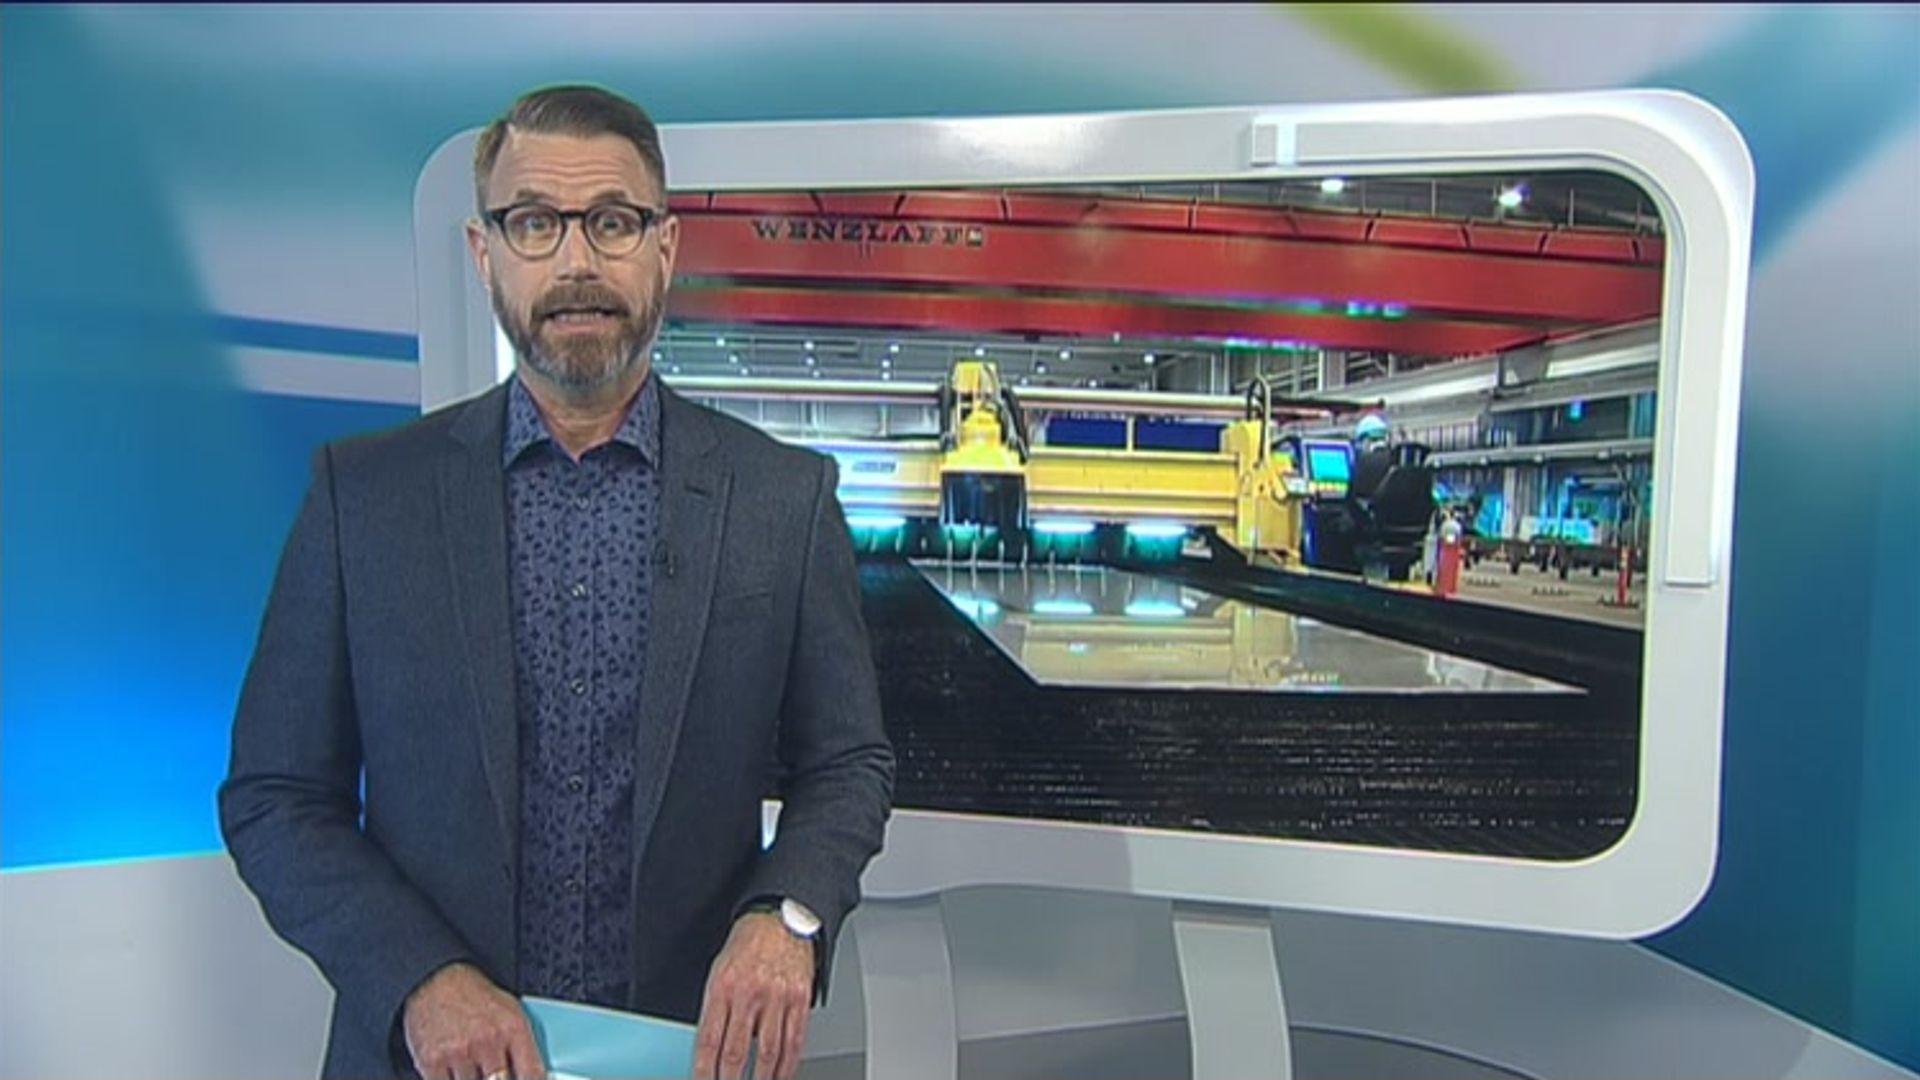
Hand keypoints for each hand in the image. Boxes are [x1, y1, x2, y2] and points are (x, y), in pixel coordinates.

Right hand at [401, 962, 546, 1079]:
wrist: (437, 981)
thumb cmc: (477, 998)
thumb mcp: (511, 1013)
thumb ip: (523, 1046)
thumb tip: (533, 1075)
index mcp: (513, 1029)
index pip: (532, 1074)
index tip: (522, 1079)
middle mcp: (488, 1041)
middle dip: (498, 1078)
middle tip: (494, 1070)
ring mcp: (460, 1053)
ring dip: (472, 1077)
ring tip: (470, 1061)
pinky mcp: (432, 1062)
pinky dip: (450, 1078)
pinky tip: (452, 1066)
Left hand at [693, 913, 814, 1078]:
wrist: (780, 922)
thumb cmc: (746, 948)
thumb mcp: (718, 974)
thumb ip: (714, 1011)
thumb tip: (709, 1051)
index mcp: (722, 988)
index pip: (709, 1041)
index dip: (704, 1071)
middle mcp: (749, 994)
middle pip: (736, 1052)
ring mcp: (777, 998)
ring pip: (768, 1053)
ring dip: (761, 1079)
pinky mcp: (800, 1000)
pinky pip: (794, 1042)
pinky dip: (788, 1066)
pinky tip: (781, 1076)